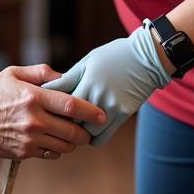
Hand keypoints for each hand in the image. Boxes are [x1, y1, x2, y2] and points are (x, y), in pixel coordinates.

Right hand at [0, 64, 105, 159]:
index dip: (90, 111)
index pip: (71, 106)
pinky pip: (51, 154)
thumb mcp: (11, 74)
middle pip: (73, 132)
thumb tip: (62, 76)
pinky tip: (51, 139)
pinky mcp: (24, 153)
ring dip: (71, 141)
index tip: (101, 115)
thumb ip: (40, 73)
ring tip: (68, 132)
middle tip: (88, 127)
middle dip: (85, 131)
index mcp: (32, 97)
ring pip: (65, 146)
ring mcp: (29, 139)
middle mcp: (34, 120)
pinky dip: (56, 149)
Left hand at [43, 24, 169, 145]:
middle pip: (72, 122)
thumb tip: (49, 89)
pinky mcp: (122, 115)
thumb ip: (69, 78)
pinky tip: (89, 131)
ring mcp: (111, 108)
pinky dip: (93, 137)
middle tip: (57, 121)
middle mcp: (98, 98)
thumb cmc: (113, 56)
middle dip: (63, 122)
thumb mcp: (88, 61)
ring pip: (86, 133)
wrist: (146, 58)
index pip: (61, 105)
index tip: (47, 109)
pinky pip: (102, 137)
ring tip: (73, 126)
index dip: (52, 108)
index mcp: (86, 83)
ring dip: (79, 132)